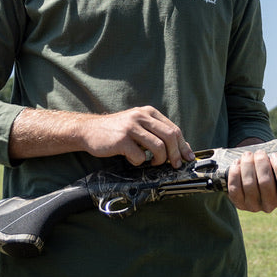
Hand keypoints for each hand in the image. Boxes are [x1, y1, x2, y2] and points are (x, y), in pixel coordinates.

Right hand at [79, 107, 194, 168]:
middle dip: (176, 154)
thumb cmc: (116, 131)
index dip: (183, 145)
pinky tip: (134, 160)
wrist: (89, 130)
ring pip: (159, 147)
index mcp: (148, 112)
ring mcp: (131, 127)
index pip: (174, 129)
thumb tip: (179, 148)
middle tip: (175, 165)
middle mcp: (141, 116)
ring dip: (160, 160)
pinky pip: (140, 156)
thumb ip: (156, 132)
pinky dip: (139, 162)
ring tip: (154, 163)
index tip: (188, 157)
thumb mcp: (138, 125)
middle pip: (170, 136)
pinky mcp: (121, 140)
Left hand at [227, 148, 276, 212]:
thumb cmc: (270, 174)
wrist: (254, 185)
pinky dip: (235, 173)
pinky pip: (235, 189)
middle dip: (261, 162)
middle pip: (265, 182)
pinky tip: (237, 163)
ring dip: (247, 165)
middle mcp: (269, 206)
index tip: (274, 155)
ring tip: (248, 155)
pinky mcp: (239, 203)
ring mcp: (253, 206)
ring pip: (249, 184)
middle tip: (259, 152)